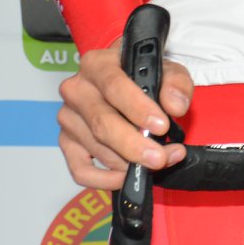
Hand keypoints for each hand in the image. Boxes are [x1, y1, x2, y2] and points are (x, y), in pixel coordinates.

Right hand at [56, 41, 194, 189]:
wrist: (130, 82)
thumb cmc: (145, 76)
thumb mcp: (168, 70)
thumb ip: (176, 84)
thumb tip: (175, 106)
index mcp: (97, 64)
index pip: (114, 86)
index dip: (138, 108)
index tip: (161, 126)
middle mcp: (77, 89)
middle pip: (102, 123)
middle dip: (133, 145)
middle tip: (159, 158)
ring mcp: (69, 118)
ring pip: (96, 148)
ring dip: (129, 162)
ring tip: (160, 160)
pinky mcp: (67, 142)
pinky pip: (80, 170)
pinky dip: (104, 180)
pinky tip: (127, 177)